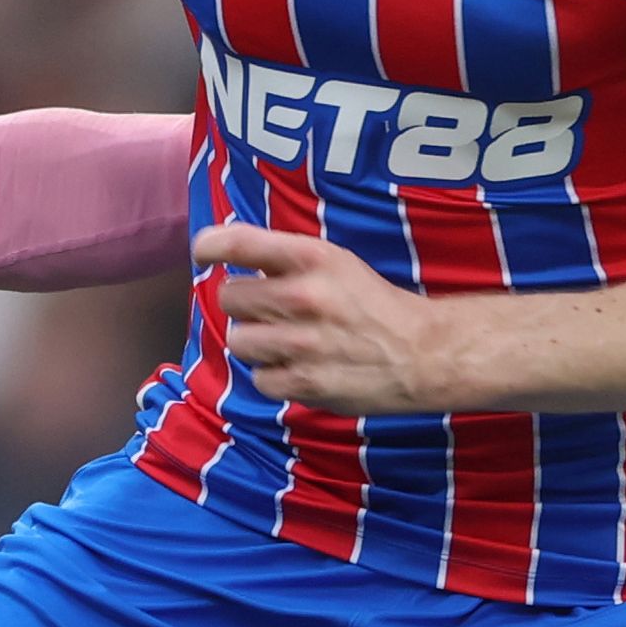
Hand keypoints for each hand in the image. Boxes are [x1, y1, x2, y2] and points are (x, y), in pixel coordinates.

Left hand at [194, 223, 461, 414]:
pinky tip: (298, 367)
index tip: (203, 255)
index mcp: (311, 258)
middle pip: (229, 297)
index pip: (238, 243)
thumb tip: (226, 256)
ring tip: (286, 341)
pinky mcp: (305, 383)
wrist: (422, 352)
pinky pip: (259, 379)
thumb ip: (284, 258)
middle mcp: (302, 297)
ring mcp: (302, 343)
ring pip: (239, 341)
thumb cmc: (372, 302)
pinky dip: (274, 376)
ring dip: (256, 342)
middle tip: (271, 310)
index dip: (209, 247)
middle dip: (245, 304)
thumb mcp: (335, 261)